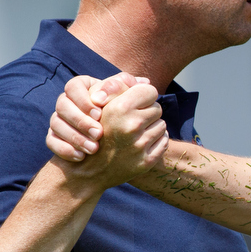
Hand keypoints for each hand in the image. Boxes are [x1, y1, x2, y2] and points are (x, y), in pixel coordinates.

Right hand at [46, 72, 144, 162]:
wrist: (101, 149)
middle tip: (99, 133)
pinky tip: (80, 157)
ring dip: (76, 137)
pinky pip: (50, 141)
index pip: (73, 86)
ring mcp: (56, 121)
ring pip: (55, 124)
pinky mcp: (52, 138)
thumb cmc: (116, 116)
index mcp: (78, 89)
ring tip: (93, 148)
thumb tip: (146, 84)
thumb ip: (129, 89)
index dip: (85, 100)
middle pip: (62, 105)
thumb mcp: (120, 100)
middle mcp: (65, 103)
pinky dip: (65, 150)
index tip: (100, 113)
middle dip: (81, 121)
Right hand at [52, 77, 165, 191]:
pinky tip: (141, 143)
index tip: (137, 101)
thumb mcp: (101, 105)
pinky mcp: (146, 162)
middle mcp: (131, 126)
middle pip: (157, 108)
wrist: (87, 169)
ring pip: (161, 125)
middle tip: (132, 119)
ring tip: (135, 132)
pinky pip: (163, 142)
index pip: (150, 91)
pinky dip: (156, 141)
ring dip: (151, 127)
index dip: (144, 95)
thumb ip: (120, 88)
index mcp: (119, 108)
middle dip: (147, 112)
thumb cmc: (94, 130)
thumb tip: (146, 81)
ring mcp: (139, 146)